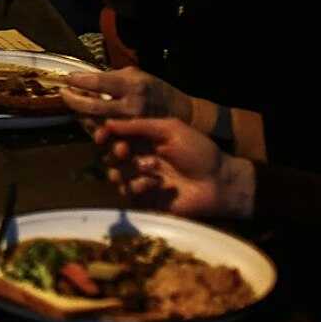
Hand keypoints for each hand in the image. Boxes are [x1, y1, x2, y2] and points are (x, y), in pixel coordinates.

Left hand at [57, 67, 192, 123]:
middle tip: (63, 93)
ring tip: (72, 105)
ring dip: (80, 115)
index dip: (78, 80)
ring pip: (96, 123)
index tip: (67, 78)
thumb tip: (86, 78)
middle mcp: (131, 106)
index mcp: (132, 85)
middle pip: (92, 107)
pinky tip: (86, 120)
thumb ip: (113, 78)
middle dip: (73, 100)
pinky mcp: (133, 139)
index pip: (97, 82)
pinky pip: (107, 136)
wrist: (183, 114)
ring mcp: (131, 125)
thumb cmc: (156, 90)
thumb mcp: (138, 76)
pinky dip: (93, 128)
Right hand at [90, 118, 254, 218]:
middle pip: (110, 155)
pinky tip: (155, 184)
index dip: (105, 135)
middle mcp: (140, 158)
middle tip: (125, 152)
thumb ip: (140, 125)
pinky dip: (139, 186)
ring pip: (115, 175)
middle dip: (114, 152)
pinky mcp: (145, 199)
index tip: (101, 136)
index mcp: (145, 140)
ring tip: (150, 168)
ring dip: (128, 170)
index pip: (116, 135)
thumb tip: (109, 122)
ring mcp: (142, 179)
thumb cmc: (199, 152)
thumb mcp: (171, 129)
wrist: (219, 183)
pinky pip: (128, 192)